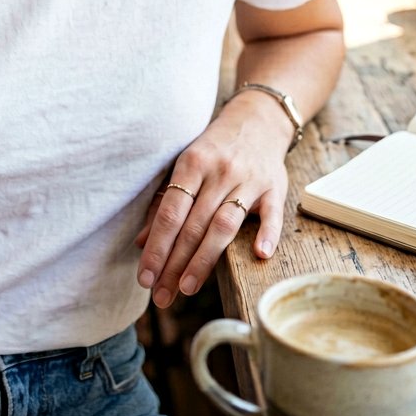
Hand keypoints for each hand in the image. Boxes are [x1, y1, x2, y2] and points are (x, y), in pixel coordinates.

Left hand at [134, 97, 291, 307]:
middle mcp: (220, 171)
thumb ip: (165, 203)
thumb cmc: (215, 149)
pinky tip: (259, 254)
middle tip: (161, 296)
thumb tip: (141, 242)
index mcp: (192, 163)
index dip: (157, 246)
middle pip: (194, 224)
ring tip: (187, 288)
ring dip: (205, 259)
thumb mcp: (186, 166)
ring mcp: (249, 179)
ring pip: (225, 224)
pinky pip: (272, 214)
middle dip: (175, 263)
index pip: (171, 212)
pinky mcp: (275, 188)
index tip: (145, 277)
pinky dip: (267, 234)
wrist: (257, 119)